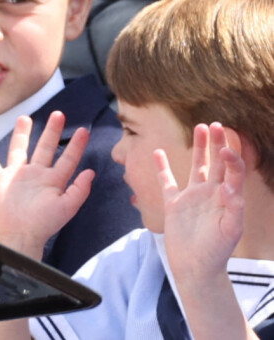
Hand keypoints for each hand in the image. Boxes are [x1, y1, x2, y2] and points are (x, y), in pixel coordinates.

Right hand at [0, 111, 94, 259]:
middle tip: (58, 114)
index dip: (76, 145)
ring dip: (21, 134)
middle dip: (52, 131)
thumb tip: (91, 172)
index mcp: (52, 181)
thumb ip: (79, 190)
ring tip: (24, 118)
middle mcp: (35, 175)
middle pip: (44, 148)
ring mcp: (16, 176)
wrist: (18, 237)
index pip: (67, 159)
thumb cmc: (43, 225)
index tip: (83, 130)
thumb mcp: (67, 208)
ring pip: (19, 149)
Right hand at [155, 122, 245, 282]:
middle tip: (216, 124)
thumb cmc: (216, 251)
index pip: (232, 171)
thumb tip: (231, 185)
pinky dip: (161, 167)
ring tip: (199, 127)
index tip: (225, 147)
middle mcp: (210, 193)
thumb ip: (233, 207)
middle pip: (216, 162)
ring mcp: (192, 196)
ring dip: (198, 147)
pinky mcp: (174, 203)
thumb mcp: (230, 231)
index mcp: (226, 197)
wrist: (195, 268)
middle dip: (218, 143)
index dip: (231, 157)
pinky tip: (157, 152)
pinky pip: (167, 181)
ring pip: (196, 166)